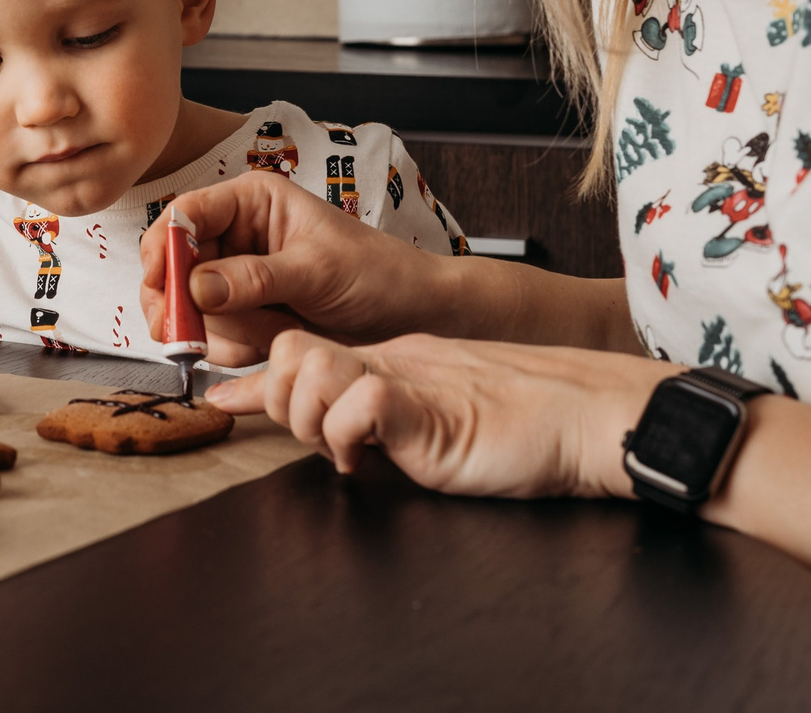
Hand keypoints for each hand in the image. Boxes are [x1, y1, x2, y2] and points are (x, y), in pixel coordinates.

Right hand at [138, 173, 451, 365]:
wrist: (413, 315)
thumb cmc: (378, 274)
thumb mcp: (318, 271)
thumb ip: (256, 277)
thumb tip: (197, 286)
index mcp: (252, 202)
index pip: (185, 215)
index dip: (164, 247)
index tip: (159, 283)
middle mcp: (237, 236)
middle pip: (175, 267)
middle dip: (184, 304)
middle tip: (186, 335)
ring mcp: (237, 278)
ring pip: (191, 308)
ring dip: (223, 332)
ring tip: (272, 332)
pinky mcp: (245, 315)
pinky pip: (213, 336)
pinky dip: (234, 349)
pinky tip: (269, 345)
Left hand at [210, 326, 670, 499]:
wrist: (589, 417)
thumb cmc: (531, 429)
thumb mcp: (440, 420)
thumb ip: (393, 421)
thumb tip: (359, 443)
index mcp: (392, 360)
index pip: (306, 354)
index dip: (258, 384)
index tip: (222, 405)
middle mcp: (389, 360)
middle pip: (290, 351)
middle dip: (281, 402)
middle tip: (325, 446)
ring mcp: (404, 378)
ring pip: (308, 367)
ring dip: (311, 420)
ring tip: (350, 453)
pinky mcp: (424, 406)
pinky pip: (357, 401)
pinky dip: (347, 436)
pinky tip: (370, 458)